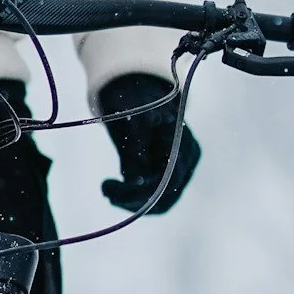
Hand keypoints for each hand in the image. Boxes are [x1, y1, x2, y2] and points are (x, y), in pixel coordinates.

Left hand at [97, 73, 200, 214]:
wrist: (138, 92)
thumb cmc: (135, 100)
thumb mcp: (131, 119)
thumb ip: (135, 149)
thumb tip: (135, 181)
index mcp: (183, 143)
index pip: (167, 181)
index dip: (139, 192)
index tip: (108, 188)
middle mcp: (187, 159)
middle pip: (166, 196)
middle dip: (133, 199)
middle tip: (105, 190)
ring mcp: (181, 168)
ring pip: (161, 201)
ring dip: (132, 201)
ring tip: (108, 189)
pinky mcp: (170, 173)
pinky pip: (157, 196)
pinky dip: (136, 197)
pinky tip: (117, 189)